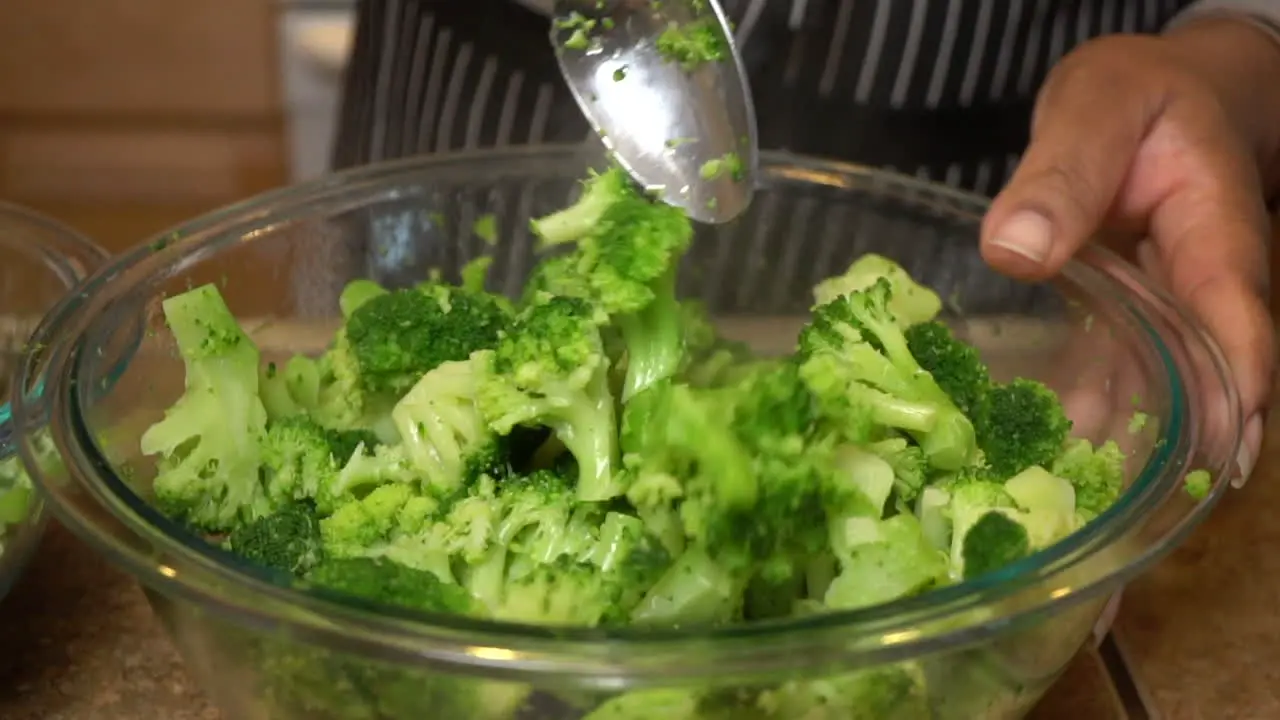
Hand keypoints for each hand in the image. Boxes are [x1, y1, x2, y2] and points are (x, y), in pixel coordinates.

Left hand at [981, 18, 1279, 484]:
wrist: (1146, 98)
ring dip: (1117, 464)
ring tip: (1064, 524)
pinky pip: (1109, 384)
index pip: (1237, 327)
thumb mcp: (1098, 107)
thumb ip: (1062, 171)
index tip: (1214, 468)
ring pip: (1154, 400)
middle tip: (1114, 539)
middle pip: (1204, 389)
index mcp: (1215, 240)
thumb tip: (1013, 250)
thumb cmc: (1135, 95)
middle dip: (1170, 465)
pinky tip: (1031, 470)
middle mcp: (1198, 294)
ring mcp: (1162, 317)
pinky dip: (1078, 426)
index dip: (1234, 400)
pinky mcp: (1124, 326)